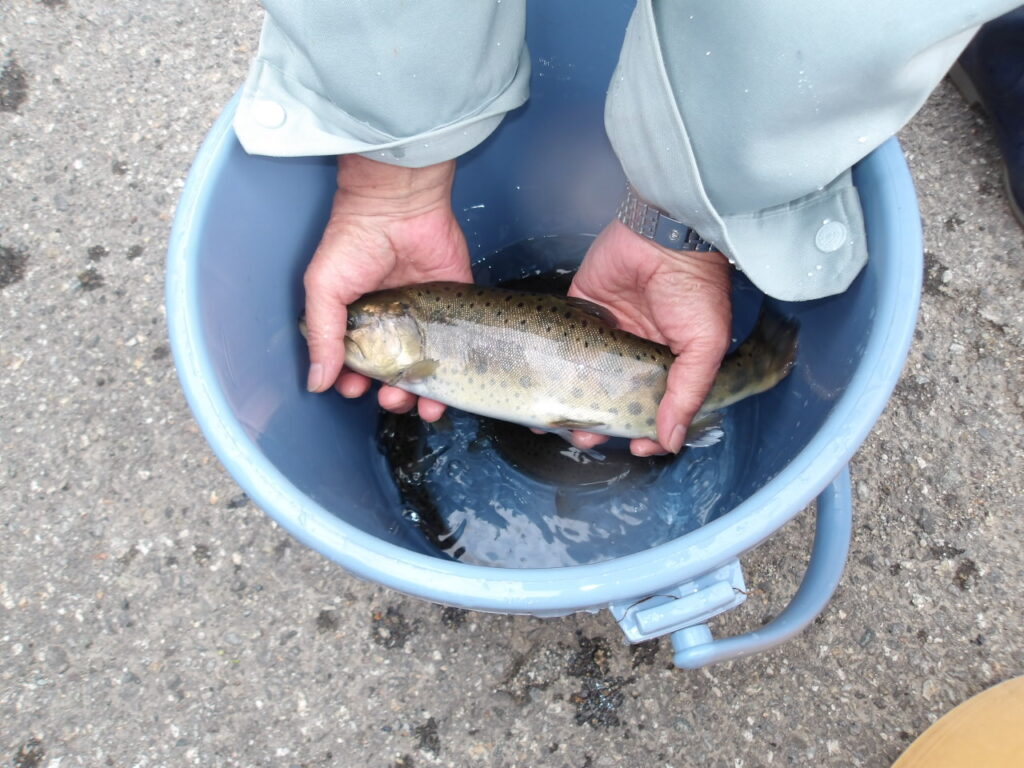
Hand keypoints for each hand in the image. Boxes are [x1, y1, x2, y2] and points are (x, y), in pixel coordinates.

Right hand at [303, 154, 471, 419]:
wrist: (399, 205)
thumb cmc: (354, 241)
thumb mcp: (324, 288)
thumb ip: (321, 335)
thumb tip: (317, 381)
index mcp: (359, 320)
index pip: (356, 363)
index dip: (354, 382)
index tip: (355, 390)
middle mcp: (392, 323)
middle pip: (394, 371)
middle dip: (391, 394)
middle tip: (391, 398)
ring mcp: (425, 317)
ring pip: (428, 367)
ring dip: (423, 394)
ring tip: (421, 406)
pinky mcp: (453, 306)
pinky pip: (457, 346)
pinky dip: (455, 371)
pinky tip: (449, 389)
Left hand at [567, 220, 731, 455]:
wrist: (662, 234)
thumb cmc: (693, 289)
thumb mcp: (705, 344)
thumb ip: (687, 392)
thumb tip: (671, 441)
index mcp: (670, 362)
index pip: (657, 407)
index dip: (648, 431)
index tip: (635, 448)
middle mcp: (636, 352)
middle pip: (614, 398)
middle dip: (600, 423)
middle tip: (586, 438)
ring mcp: (606, 333)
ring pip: (583, 379)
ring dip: (570, 405)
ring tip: (558, 426)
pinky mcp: (578, 311)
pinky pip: (561, 347)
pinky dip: (548, 371)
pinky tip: (537, 393)